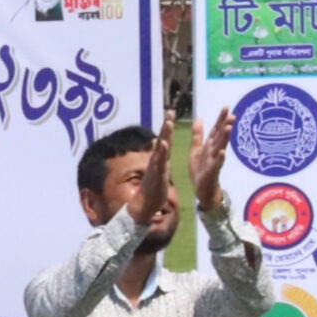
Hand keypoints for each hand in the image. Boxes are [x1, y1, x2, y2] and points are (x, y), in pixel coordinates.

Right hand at [130, 111, 175, 226]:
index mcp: (159, 159)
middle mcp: (156, 160)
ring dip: (164, 135)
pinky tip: (163, 144)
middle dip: (166, 126)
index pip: (164, 139)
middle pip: (162, 139)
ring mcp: (156, 167)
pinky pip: (159, 162)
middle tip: (170, 112)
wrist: (144, 204)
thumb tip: (156, 141)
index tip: (171, 112)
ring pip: (161, 149)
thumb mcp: (158, 168)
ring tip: (168, 123)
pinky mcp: (157, 175)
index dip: (167, 126)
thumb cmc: (153, 187)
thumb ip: (158, 155)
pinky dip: (161, 153)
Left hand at [190, 107, 232, 214]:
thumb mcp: (197, 150)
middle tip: (233, 114)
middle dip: (226, 125)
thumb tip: (200, 119)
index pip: (216, 129)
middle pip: (220, 136)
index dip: (221, 119)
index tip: (227, 106)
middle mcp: (214, 151)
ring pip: (220, 147)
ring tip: (229, 127)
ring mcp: (214, 161)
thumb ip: (198, 135)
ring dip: (225, 138)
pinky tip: (223, 152)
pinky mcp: (212, 172)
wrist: (202, 190)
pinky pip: (216, 164)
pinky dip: (220, 158)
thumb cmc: (201, 170)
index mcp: (209, 146)